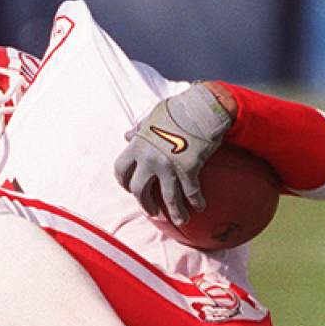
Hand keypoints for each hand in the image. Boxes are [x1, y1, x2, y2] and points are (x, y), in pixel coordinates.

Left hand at [113, 83, 232, 226]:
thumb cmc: (178, 109)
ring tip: (181, 220)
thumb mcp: (153, 116)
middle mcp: (148, 158)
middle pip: (139, 190)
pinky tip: (200, 207)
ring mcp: (168, 165)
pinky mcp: (188, 168)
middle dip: (145, 204)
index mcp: (137, 145)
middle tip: (152, 210)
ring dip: (174, 212)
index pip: (120, 170)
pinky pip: (190, 191)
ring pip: (167, 198)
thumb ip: (140, 129)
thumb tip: (127, 135)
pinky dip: (195, 201)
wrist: (204, 105)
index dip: (123, 182)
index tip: (129, 188)